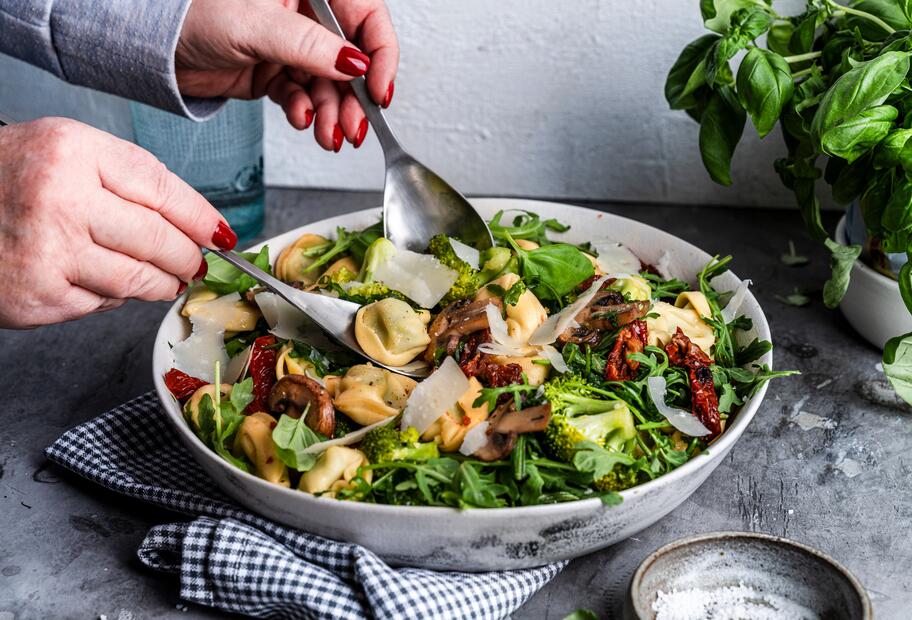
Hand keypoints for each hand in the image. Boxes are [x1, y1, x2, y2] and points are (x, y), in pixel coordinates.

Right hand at [0, 118, 236, 328]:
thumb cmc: (4, 178)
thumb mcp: (63, 150)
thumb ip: (125, 179)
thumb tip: (192, 222)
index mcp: (72, 152)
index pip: (163, 190)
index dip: (200, 217)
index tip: (220, 233)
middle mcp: (60, 201)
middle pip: (159, 240)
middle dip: (188, 256)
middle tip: (196, 262)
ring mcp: (47, 254)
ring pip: (138, 280)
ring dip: (162, 283)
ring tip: (166, 277)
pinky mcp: (36, 299)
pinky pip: (101, 303)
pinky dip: (112, 296)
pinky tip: (100, 279)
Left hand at [176, 0, 398, 150]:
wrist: (152, 49)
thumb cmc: (189, 16)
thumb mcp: (255, 26)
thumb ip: (308, 45)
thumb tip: (355, 63)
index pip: (366, 16)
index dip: (380, 54)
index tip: (379, 88)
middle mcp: (304, 15)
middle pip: (351, 59)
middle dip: (355, 97)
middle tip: (355, 126)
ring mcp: (292, 45)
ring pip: (329, 84)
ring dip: (333, 113)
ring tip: (330, 135)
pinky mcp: (277, 72)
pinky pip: (305, 96)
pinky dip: (307, 112)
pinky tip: (303, 120)